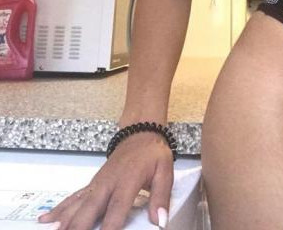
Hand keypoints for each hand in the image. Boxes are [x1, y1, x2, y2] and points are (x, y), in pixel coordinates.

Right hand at [36, 131, 173, 228]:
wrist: (139, 133)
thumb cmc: (152, 153)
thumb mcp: (165, 171)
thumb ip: (161, 196)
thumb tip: (160, 221)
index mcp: (128, 180)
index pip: (117, 207)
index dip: (111, 226)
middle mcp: (108, 183)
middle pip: (90, 209)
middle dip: (79, 227)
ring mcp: (97, 184)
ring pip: (77, 205)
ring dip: (64, 220)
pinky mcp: (91, 185)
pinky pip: (73, 198)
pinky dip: (59, 210)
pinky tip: (46, 220)